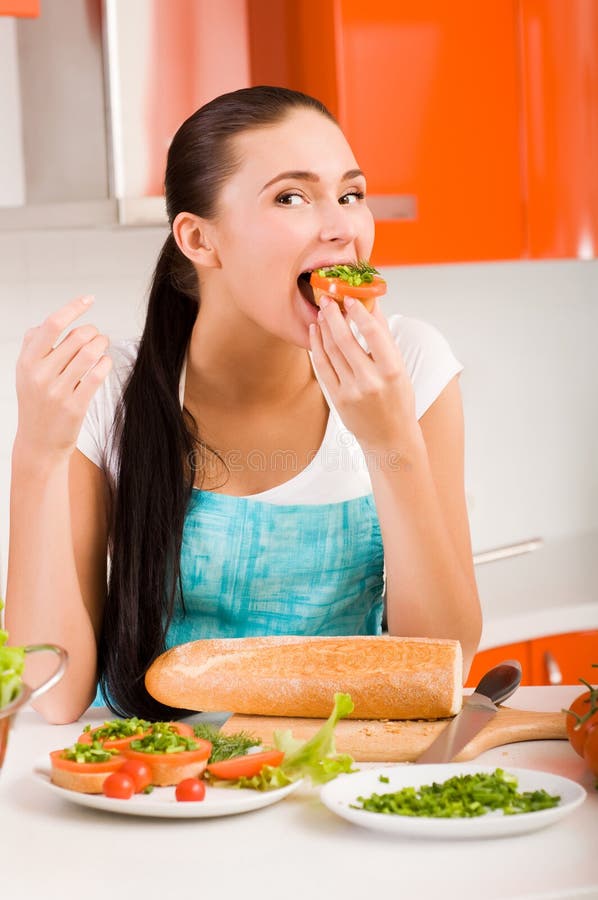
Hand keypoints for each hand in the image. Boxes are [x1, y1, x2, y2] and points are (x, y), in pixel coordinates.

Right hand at [14, 296, 112, 462]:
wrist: (38, 444)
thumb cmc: (36, 403)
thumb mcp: (25, 374)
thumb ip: (33, 347)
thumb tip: (45, 324)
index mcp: (27, 361)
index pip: (52, 324)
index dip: (73, 307)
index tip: (89, 298)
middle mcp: (40, 374)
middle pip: (77, 337)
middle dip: (93, 331)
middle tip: (97, 335)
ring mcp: (58, 391)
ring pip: (90, 353)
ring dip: (102, 344)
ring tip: (103, 345)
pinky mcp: (75, 406)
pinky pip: (97, 374)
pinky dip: (106, 363)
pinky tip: (105, 362)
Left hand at [309, 296, 418, 453]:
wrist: (390, 438)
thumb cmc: (398, 400)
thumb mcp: (400, 370)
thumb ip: (384, 339)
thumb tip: (372, 306)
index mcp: (392, 371)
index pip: (373, 334)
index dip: (360, 312)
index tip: (351, 297)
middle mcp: (370, 381)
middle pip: (345, 340)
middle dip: (334, 315)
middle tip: (328, 298)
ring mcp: (351, 392)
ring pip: (331, 351)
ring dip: (324, 327)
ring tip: (322, 311)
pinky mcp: (337, 399)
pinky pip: (323, 367)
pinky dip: (317, 346)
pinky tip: (315, 332)